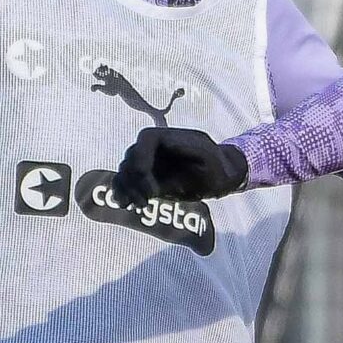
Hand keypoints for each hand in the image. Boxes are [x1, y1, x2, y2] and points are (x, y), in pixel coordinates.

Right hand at [111, 127, 248, 206]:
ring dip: (127, 189)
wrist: (219, 176)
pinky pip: (126, 182)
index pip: (144, 143)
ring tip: (139, 205)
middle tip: (145, 202)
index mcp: (166, 137)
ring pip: (124, 171)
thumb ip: (189, 152)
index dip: (142, 164)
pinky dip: (123, 192)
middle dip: (134, 182)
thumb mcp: (209, 159)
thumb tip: (169, 145)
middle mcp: (152, 147)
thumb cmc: (216, 167)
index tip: (152, 189)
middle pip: (131, 159)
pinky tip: (127, 205)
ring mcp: (146, 162)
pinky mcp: (145, 177)